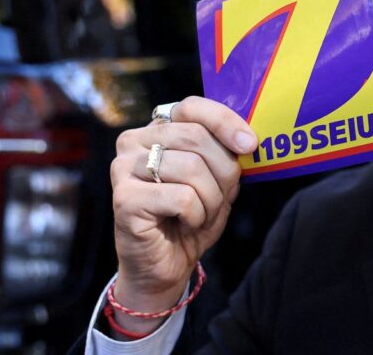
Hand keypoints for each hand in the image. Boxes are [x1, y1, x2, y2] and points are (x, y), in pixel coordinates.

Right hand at [108, 97, 256, 334]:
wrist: (166, 265)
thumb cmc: (191, 218)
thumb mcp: (217, 180)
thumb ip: (226, 153)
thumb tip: (246, 139)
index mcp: (157, 129)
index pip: (192, 106)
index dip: (225, 122)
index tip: (249, 145)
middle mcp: (133, 142)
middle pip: (197, 138)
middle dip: (223, 173)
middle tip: (219, 198)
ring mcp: (123, 168)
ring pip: (192, 168)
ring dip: (210, 199)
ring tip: (199, 214)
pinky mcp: (124, 198)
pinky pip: (182, 197)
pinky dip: (196, 215)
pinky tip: (184, 223)